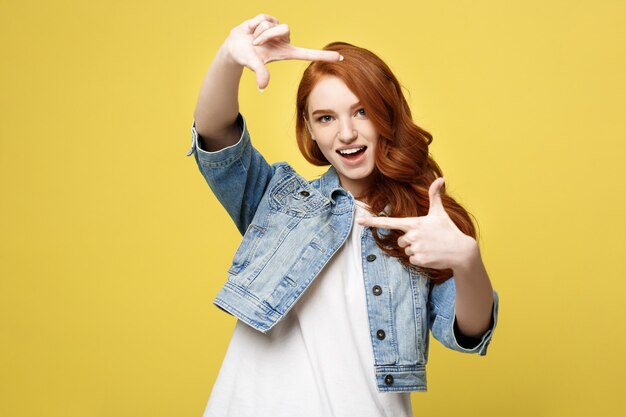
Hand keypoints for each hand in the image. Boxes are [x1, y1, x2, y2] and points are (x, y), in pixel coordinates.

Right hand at [223, 14, 342, 89]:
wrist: (233, 47)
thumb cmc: (245, 57)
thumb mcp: (253, 64)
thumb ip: (260, 73)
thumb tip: (262, 88)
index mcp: (286, 52)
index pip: (309, 53)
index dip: (323, 55)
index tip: (340, 57)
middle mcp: (284, 41)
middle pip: (284, 29)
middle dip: (267, 35)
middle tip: (256, 43)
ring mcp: (277, 30)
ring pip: (273, 23)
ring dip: (260, 31)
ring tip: (253, 39)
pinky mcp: (270, 20)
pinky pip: (264, 17)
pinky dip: (254, 24)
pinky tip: (251, 30)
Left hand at [357, 177, 477, 271]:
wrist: (461, 251)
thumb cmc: (448, 230)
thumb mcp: (440, 212)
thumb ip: (435, 195)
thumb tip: (441, 178)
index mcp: (414, 223)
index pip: (389, 222)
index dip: (373, 222)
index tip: (359, 222)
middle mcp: (412, 235)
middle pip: (400, 240)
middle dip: (410, 241)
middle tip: (425, 239)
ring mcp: (416, 248)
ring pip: (406, 251)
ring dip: (415, 250)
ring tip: (429, 246)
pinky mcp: (420, 260)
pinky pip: (411, 260)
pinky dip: (420, 259)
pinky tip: (431, 255)